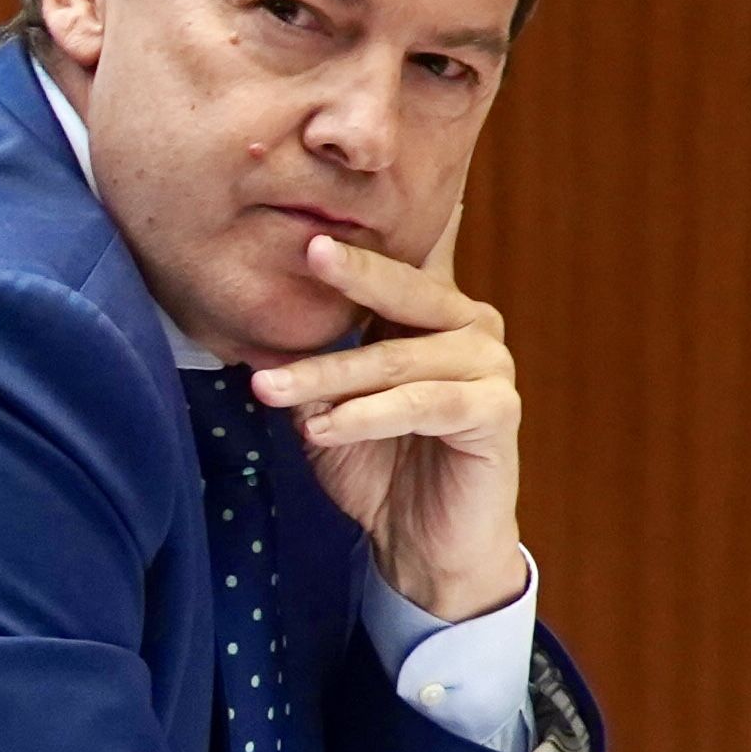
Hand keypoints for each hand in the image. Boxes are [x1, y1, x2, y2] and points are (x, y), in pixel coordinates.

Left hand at [251, 214, 525, 623]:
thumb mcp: (327, 404)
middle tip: (307, 250)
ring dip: (329, 375)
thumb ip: (307, 361)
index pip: (395, 262)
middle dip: (351, 273)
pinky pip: (424, 404)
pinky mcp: (498, 411)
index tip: (317, 209)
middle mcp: (468, 324)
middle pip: (403, 291)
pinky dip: (368, 416)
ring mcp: (490, 365)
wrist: (420, 542)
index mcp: (429, 311)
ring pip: (397, 359)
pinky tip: (323, 429)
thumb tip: (252, 327)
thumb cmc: (374, 463)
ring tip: (269, 389)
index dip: (364, 236)